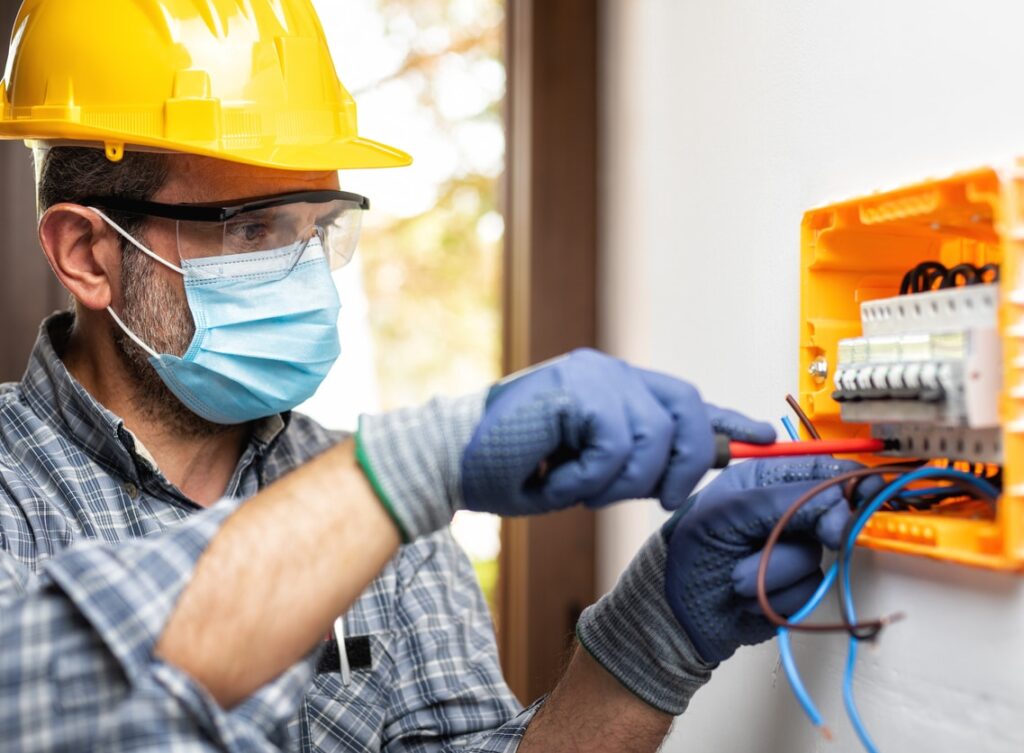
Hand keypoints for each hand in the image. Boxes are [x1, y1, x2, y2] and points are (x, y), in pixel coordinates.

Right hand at [461, 348, 774, 515]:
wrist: (451, 463)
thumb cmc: (513, 470)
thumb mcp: (589, 472)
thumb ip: (637, 463)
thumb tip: (686, 473)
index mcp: (614, 388)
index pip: (684, 400)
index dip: (726, 420)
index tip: (763, 437)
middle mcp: (608, 373)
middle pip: (685, 409)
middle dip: (684, 464)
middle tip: (662, 500)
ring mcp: (592, 375)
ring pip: (653, 436)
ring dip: (619, 482)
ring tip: (576, 487)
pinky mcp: (575, 388)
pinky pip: (614, 445)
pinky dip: (590, 477)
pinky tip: (558, 477)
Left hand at [664, 456, 863, 663]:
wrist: (675, 613)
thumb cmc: (688, 552)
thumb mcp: (726, 514)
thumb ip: (782, 501)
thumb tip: (836, 499)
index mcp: (762, 480)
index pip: (817, 470)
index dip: (846, 480)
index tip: (867, 491)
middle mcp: (782, 511)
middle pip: (830, 512)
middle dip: (820, 527)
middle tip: (827, 535)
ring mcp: (791, 549)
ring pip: (816, 556)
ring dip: (775, 569)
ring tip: (737, 576)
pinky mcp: (796, 586)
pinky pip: (810, 589)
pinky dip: (778, 594)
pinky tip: (749, 596)